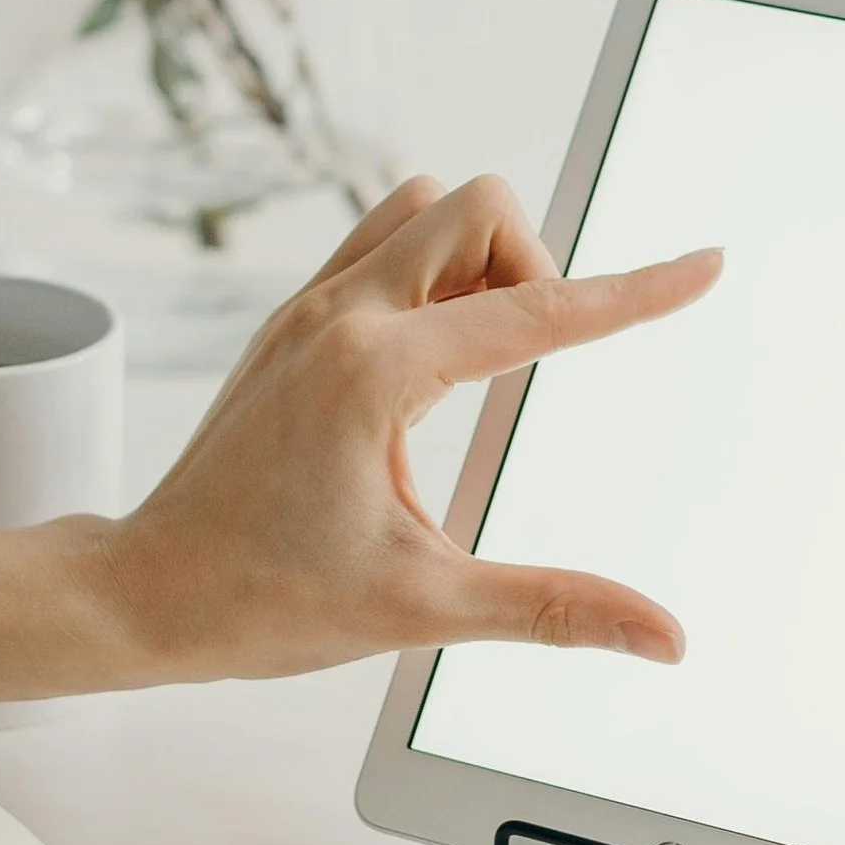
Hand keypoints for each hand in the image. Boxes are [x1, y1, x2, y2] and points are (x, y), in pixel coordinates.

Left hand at [0, 173, 719, 694]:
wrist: (144, 593)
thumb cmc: (265, 600)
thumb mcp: (424, 609)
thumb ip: (555, 608)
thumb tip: (661, 636)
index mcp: (376, 373)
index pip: (539, 311)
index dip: (634, 293)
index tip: (701, 267)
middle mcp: (340, 316)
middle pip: (477, 207)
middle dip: (535, 265)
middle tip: (531, 367)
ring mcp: (308, 309)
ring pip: (423, 208)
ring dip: (477, 257)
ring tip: (482, 361)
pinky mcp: (291, 322)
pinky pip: (380, 242)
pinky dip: (429, 272)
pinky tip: (432, 361)